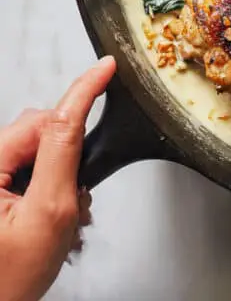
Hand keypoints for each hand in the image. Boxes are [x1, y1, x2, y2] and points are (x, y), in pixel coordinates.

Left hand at [0, 57, 115, 300]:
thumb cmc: (8, 278)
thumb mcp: (49, 212)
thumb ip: (63, 155)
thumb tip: (76, 110)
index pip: (48, 117)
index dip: (82, 90)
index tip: (106, 67)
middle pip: (45, 131)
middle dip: (70, 156)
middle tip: (73, 197)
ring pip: (42, 148)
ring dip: (62, 174)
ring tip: (60, 214)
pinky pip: (34, 164)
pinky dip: (52, 182)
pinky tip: (49, 212)